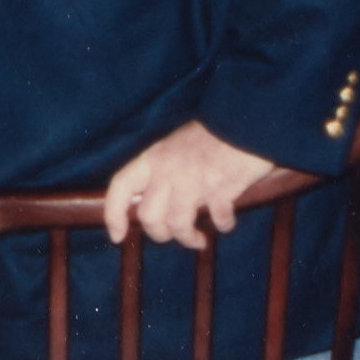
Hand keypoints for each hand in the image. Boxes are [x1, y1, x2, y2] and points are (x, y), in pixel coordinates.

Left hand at [100, 118, 276, 251]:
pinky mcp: (221, 189)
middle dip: (159, 234)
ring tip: (199, 242)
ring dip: (188, 239)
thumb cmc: (212, 134)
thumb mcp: (173, 145)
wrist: (245, 118)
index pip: (120, 187)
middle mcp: (168, 170)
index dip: (113, 215)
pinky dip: (223, 225)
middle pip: (148, 216)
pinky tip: (225, 222)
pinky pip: (217, 220)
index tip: (117, 236)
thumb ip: (159, 170)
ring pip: (178, 225)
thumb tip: (147, 201)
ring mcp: (194, 180)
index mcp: (153, 157)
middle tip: (172, 235)